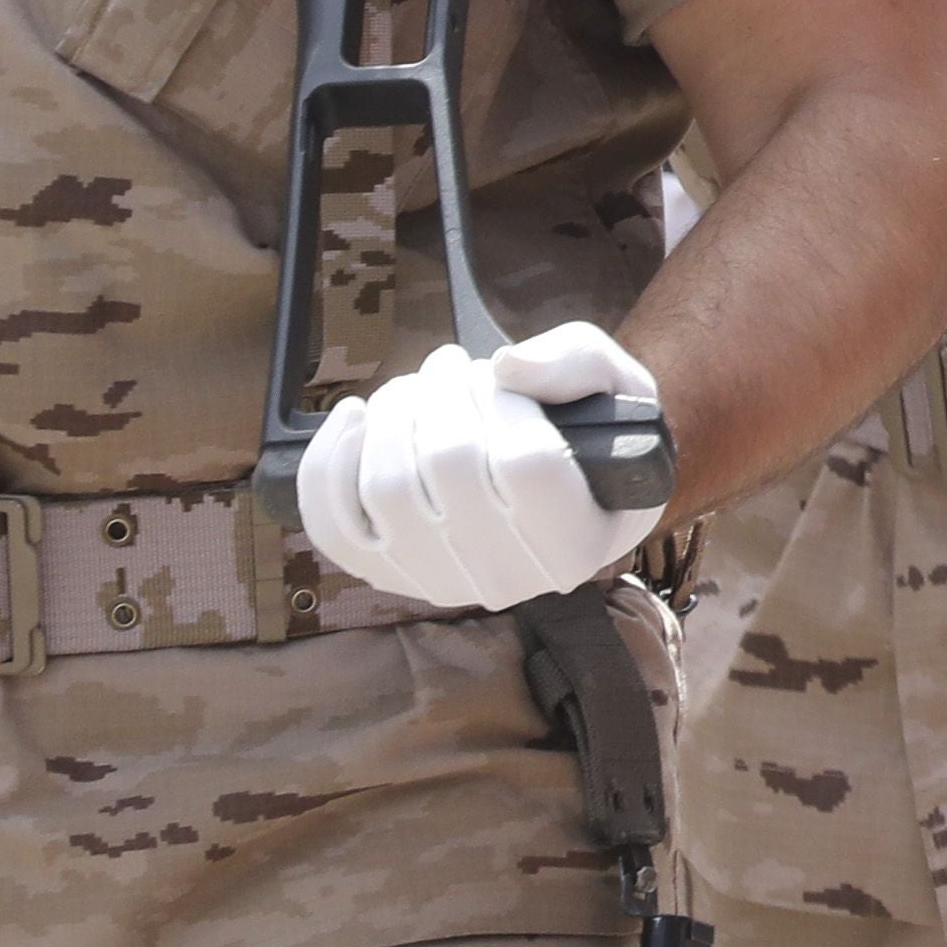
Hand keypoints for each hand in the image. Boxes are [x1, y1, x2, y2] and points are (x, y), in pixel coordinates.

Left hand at [296, 327, 667, 611]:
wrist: (555, 499)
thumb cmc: (590, 440)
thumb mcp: (617, 389)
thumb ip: (579, 364)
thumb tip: (507, 366)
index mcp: (577, 540)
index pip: (526, 462)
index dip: (503, 402)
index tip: (499, 373)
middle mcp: (507, 577)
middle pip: (448, 464)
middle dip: (442, 392)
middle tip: (450, 365)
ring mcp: (437, 582)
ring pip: (387, 487)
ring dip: (392, 414)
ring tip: (414, 389)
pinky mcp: (383, 575)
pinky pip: (332, 523)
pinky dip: (329, 461)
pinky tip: (355, 418)